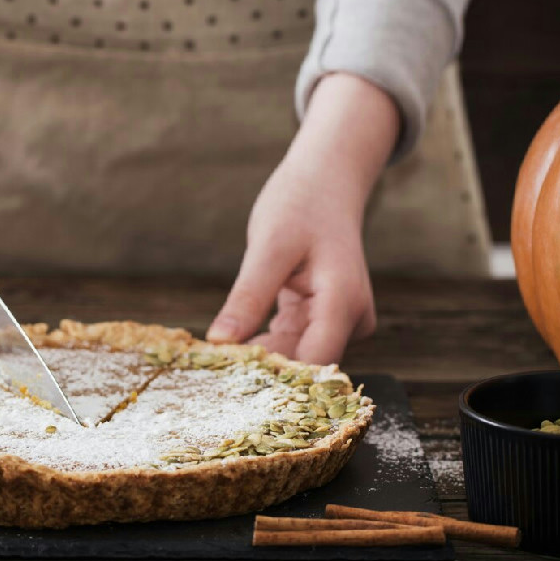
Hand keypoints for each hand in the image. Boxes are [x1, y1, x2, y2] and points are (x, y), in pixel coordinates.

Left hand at [207, 73, 399, 362]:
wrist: (326, 181)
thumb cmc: (300, 204)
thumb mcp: (268, 247)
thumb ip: (249, 296)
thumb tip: (219, 342)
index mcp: (343, 303)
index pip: (313, 364)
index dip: (273, 378)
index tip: (225, 379)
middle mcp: (350, 320)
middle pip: (304, 365)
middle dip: (261, 371)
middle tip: (209, 371)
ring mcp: (339, 322)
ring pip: (296, 357)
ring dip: (259, 360)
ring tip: (216, 360)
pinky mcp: (323, 319)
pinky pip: (292, 343)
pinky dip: (263, 345)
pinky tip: (233, 345)